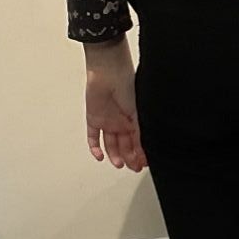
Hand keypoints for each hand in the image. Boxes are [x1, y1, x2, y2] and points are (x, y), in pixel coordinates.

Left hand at [84, 40, 145, 171]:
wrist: (107, 71)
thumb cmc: (126, 82)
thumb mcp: (137, 111)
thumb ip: (139, 131)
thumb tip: (144, 149)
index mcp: (134, 117)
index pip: (139, 140)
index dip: (141, 152)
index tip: (144, 163)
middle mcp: (121, 120)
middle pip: (125, 144)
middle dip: (130, 157)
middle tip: (133, 167)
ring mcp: (107, 121)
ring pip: (111, 144)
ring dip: (115, 155)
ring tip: (119, 164)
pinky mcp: (94, 119)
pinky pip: (93, 137)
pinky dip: (95, 148)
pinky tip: (99, 156)